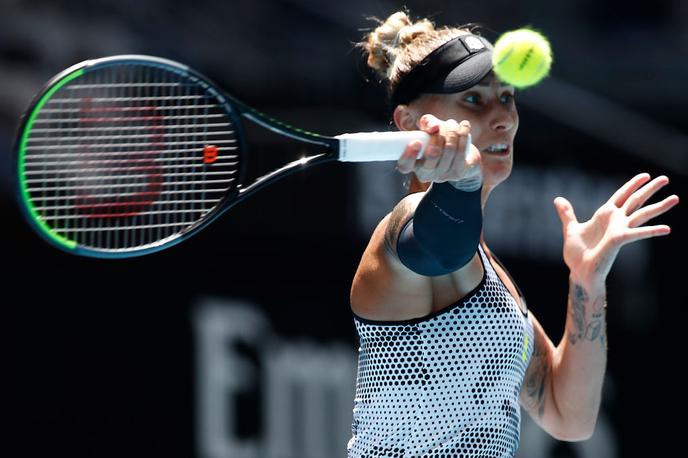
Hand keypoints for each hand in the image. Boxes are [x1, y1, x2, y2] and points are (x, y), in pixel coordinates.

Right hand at [396, 114, 481, 188]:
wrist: (463, 154)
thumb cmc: (440, 140)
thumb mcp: (428, 129)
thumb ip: (427, 123)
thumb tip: (434, 127)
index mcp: (413, 164)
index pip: (405, 166)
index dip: (409, 155)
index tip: (416, 142)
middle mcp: (426, 173)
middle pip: (432, 156)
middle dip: (438, 136)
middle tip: (440, 126)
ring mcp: (442, 176)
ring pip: (449, 150)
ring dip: (451, 131)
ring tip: (452, 123)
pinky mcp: (458, 173)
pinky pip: (461, 151)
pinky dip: (463, 134)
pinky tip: (464, 126)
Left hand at [554, 173, 678, 285]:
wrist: (579, 271)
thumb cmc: (577, 253)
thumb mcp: (571, 228)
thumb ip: (567, 214)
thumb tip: (557, 199)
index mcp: (605, 215)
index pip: (621, 195)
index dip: (632, 185)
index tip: (645, 175)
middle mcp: (616, 221)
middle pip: (636, 200)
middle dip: (650, 189)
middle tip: (666, 178)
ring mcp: (619, 229)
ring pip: (643, 214)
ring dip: (659, 206)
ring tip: (676, 198)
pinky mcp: (619, 240)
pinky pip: (638, 233)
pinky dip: (652, 231)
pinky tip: (667, 228)